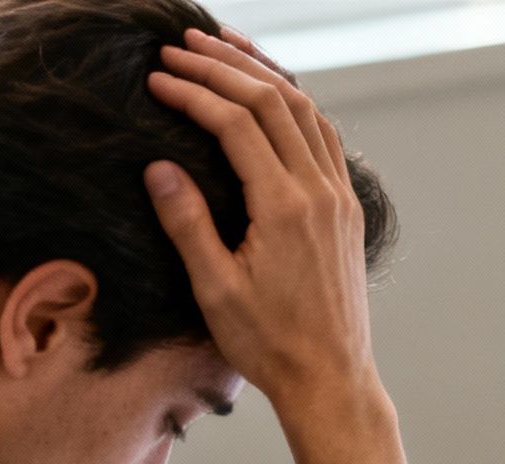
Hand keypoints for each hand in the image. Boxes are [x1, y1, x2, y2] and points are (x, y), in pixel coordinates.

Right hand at [144, 27, 433, 463]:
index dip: (193, 92)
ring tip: (223, 47)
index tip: (156, 77)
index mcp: (285, 207)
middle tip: (180, 43)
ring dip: (264, 74)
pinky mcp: (348, 209)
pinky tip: (272, 96)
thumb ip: (187, 224)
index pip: (236, 123)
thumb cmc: (269, 344)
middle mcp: (321, 192)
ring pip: (306, 111)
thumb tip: (157, 166)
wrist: (330, 378)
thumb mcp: (215, 289)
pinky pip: (324, 137)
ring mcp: (341, 197)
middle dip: (224, 65)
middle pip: (273, 101)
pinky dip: (295, 104)